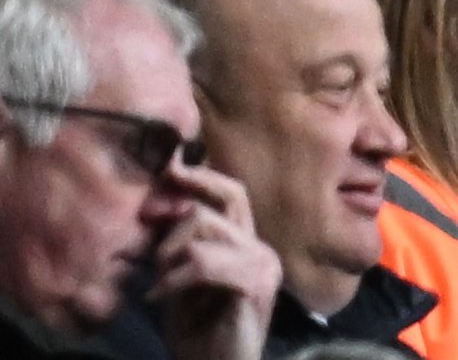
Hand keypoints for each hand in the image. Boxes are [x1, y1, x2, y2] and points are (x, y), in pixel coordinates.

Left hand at [149, 162, 280, 359]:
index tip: (168, 167)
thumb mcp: (181, 283)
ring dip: (170, 252)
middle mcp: (262, 248)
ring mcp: (262, 266)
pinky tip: (158, 297)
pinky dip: (173, 278)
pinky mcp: (254, 286)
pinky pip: (203, 263)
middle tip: (147, 215)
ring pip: (206, 227)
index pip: (232, 194)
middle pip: (225, 198)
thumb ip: (178, 248)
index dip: (202, 176)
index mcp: (248, 245)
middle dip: (183, 200)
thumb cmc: (198, 338)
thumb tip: (158, 204)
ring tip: (157, 283)